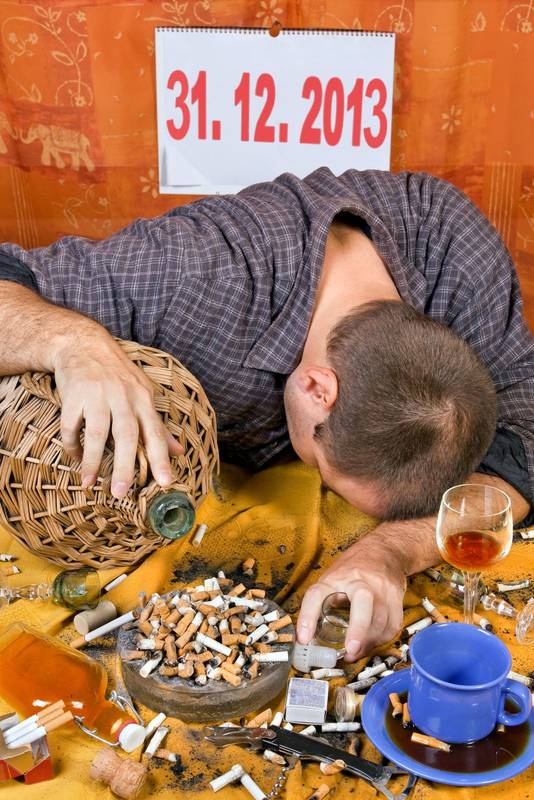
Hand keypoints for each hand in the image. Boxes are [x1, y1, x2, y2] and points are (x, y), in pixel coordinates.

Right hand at [53, 327, 182, 498]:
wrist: (83, 344)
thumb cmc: (118, 374)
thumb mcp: (143, 393)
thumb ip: (158, 425)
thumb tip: (179, 452)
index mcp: (143, 399)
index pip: (155, 433)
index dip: (161, 458)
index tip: (165, 483)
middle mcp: (123, 397)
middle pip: (126, 435)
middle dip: (124, 466)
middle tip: (121, 492)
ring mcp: (97, 396)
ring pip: (96, 433)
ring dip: (92, 461)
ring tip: (90, 483)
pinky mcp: (73, 396)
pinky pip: (71, 426)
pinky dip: (72, 445)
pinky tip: (76, 460)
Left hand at [297, 542, 405, 660]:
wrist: (384, 551)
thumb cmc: (353, 568)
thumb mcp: (332, 578)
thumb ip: (323, 604)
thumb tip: (311, 637)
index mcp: (336, 577)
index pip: (317, 594)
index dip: (308, 617)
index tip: (304, 638)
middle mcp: (359, 579)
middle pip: (362, 599)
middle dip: (358, 627)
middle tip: (351, 649)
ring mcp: (380, 587)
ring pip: (380, 617)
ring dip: (368, 641)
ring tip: (355, 652)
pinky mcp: (396, 597)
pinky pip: (392, 624)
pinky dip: (381, 639)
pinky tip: (372, 642)